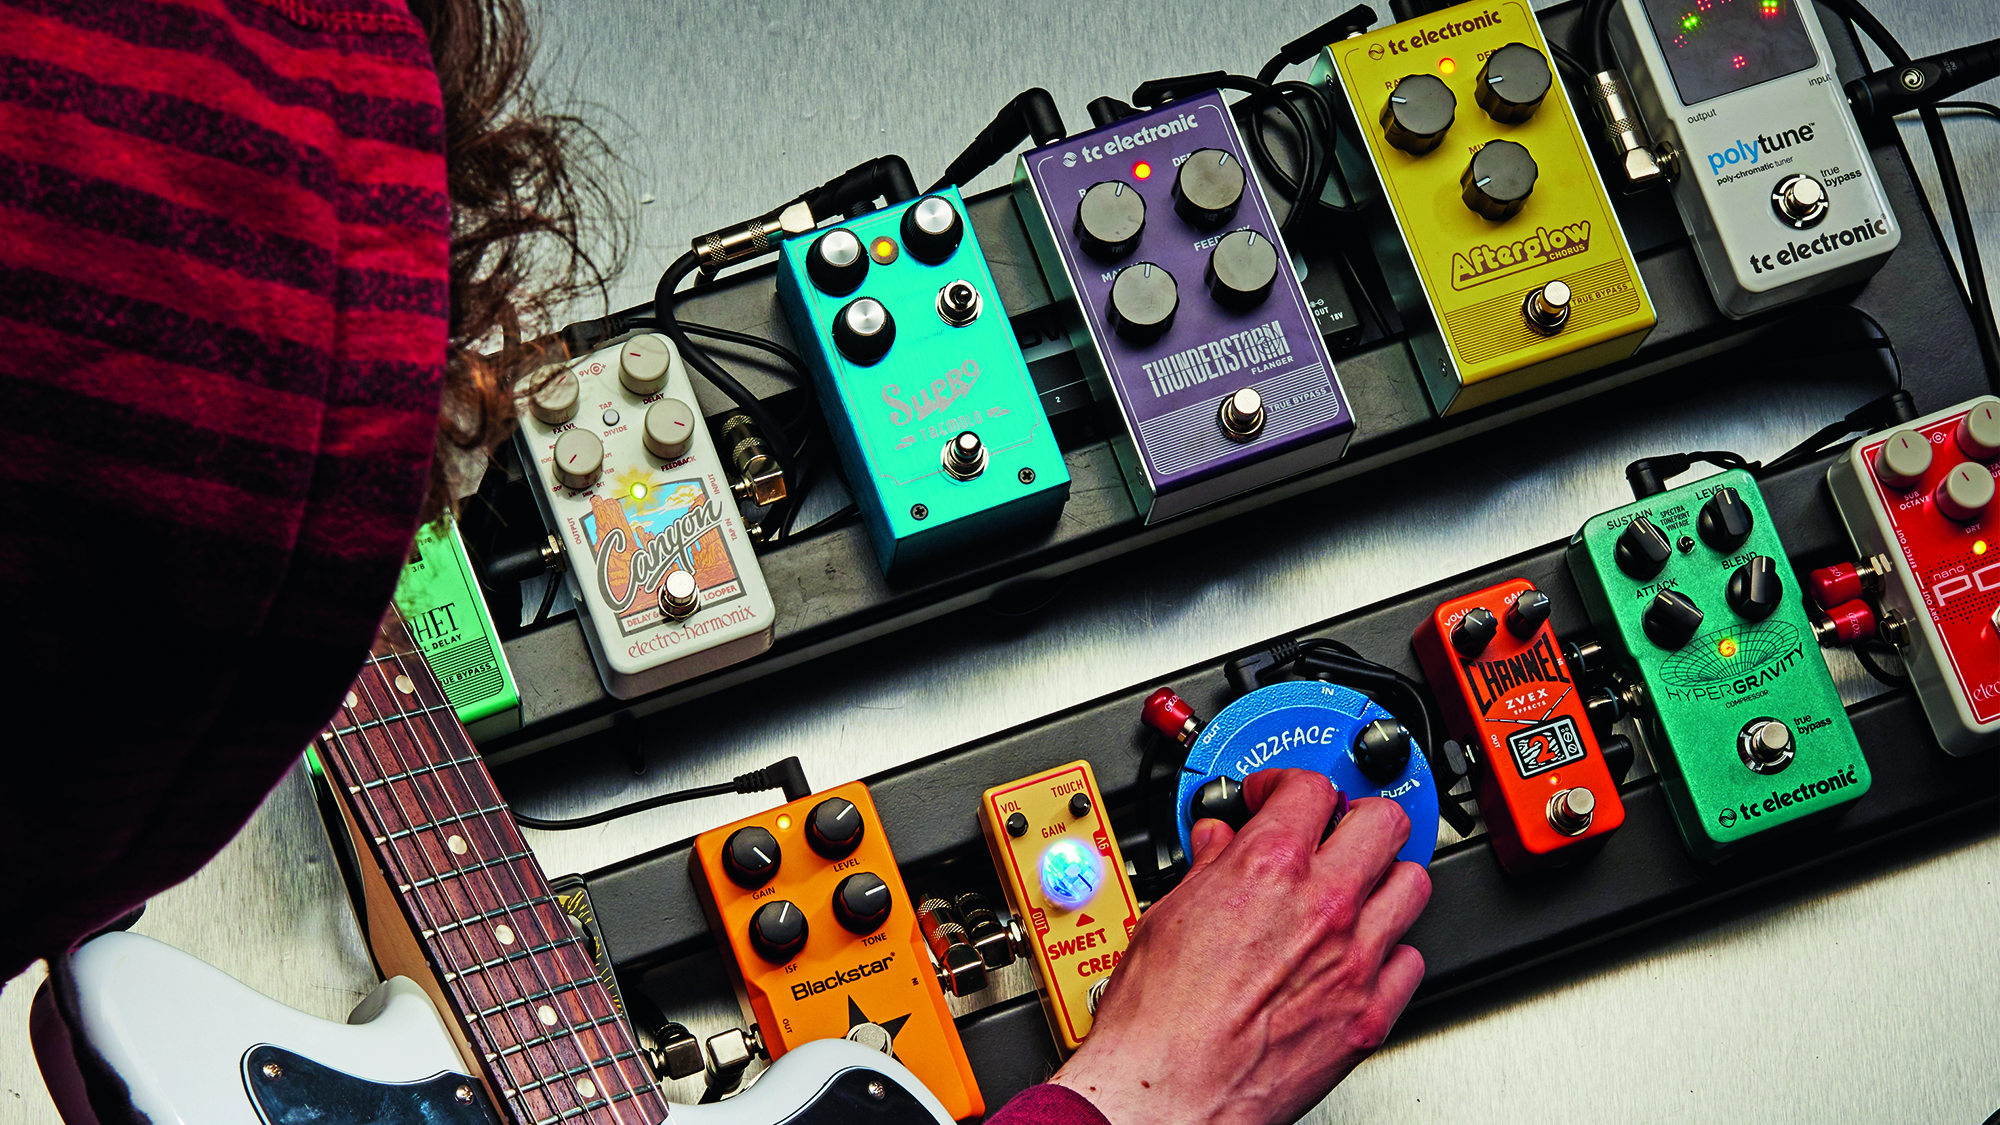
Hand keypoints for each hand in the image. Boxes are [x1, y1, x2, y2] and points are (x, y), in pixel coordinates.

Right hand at [1049, 769, 1429, 1124]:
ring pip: (1412, 884)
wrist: (1168, 1092)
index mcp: (1269, 867)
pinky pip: (1411, 960)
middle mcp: (1324, 904)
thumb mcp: (1167, 914)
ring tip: (1359, 883)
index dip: (1290, 784)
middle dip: (1356, 815)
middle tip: (1334, 827)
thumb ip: (1206, 868)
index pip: (1311, 788)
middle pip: (1384, 821)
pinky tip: (1362, 953)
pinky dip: (1390, 951)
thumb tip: (1217, 845)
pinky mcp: (1369, 1013)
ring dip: (1385, 877)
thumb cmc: (1157, 1017)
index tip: (1278, 796)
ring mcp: (1355, 959)